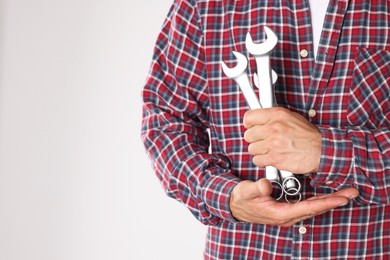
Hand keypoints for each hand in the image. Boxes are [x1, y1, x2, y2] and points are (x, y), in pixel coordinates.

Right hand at [230, 179, 358, 226]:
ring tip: (345, 193)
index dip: (324, 203)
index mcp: (279, 213)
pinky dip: (320, 200)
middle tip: (352, 192)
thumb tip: (266, 185)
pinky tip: (328, 195)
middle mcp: (287, 216)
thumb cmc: (241, 199)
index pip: (306, 208)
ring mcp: (288, 214)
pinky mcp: (288, 209)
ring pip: (313, 208)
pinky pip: (308, 205)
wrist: (235, 205)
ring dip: (329, 200)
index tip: (340, 198)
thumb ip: (256, 188)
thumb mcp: (245, 192)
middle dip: (334, 201)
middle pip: (315, 209)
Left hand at [244, 107, 321, 173]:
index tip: (251, 127)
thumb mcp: (291, 117)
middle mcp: (273, 128)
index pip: (249, 117)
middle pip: (248, 135)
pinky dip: (262, 161)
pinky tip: (270, 157)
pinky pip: (257, 160)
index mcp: (277, 115)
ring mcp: (273, 144)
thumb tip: (258, 119)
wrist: (321, 151)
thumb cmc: (308, 135)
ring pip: (251, 149)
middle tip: (262, 140)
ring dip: (258, 151)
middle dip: (254, 139)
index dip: (249, 124)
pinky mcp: (274, 158)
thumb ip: (273, 117)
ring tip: (269, 149)